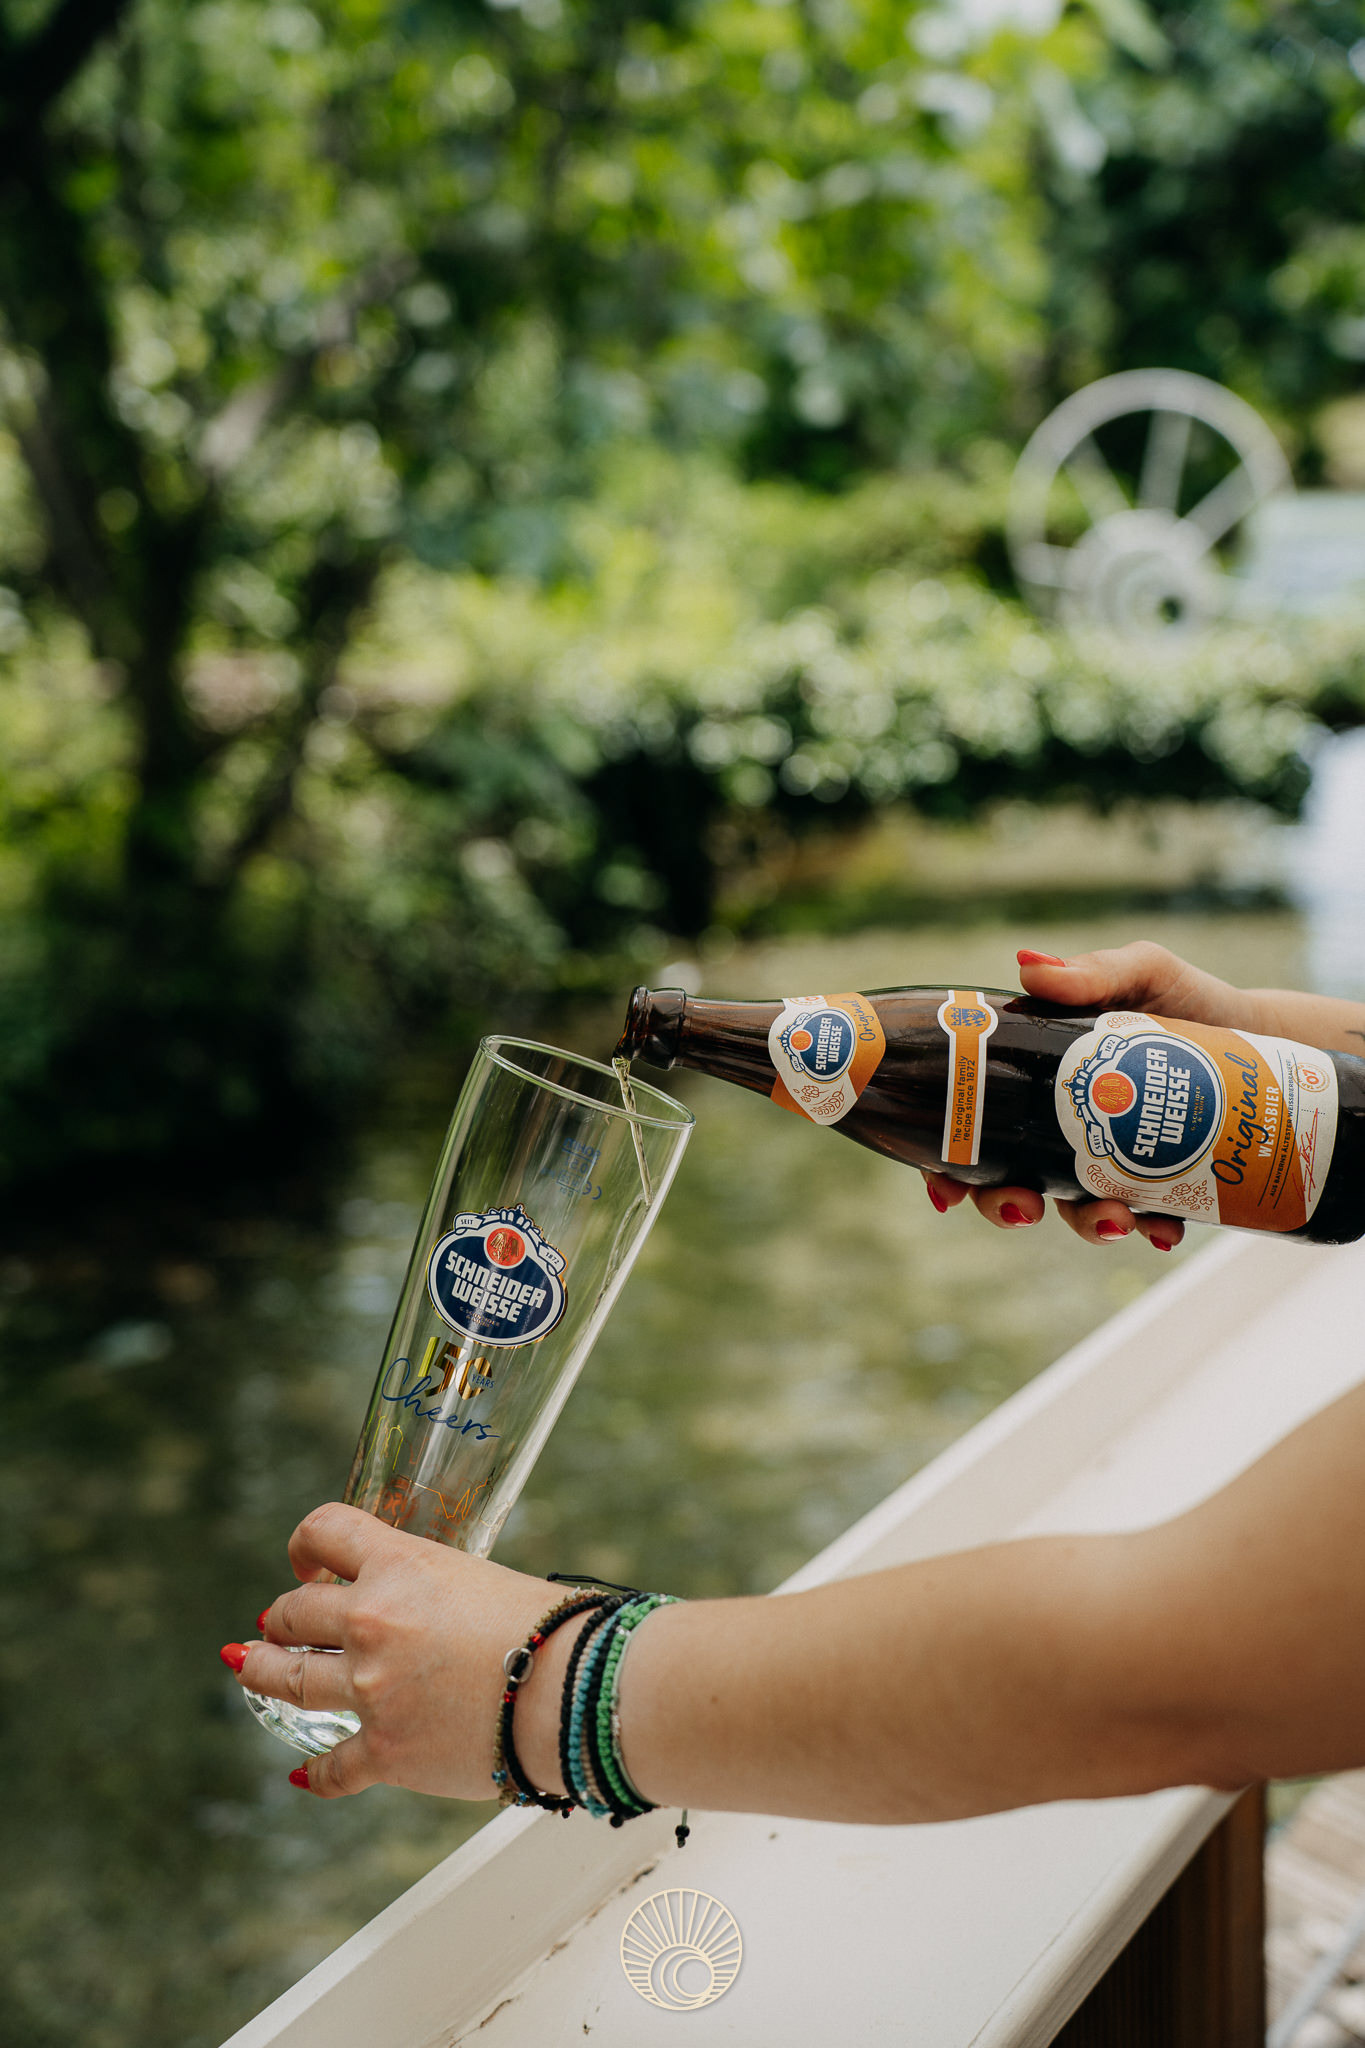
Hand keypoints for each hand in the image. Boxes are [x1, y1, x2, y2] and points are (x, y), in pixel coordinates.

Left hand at [221, 1502, 568, 1799]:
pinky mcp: (384, 1753)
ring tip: (251, 1671)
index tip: (306, 1561)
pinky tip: (303, 1775)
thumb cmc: (551, 1628)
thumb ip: (432, 1588)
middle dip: (283, 1618)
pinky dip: (315, 1775)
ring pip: (287, 1680)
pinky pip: (331, 1769)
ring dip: (263, 1674)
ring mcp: (371, 1691)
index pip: (324, 1530)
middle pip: (293, 1612)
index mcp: (399, 1566)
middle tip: (279, 1625)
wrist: (575, 1693)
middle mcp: (372, 1622)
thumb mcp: (480, 1578)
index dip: (306, 1544)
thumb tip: (420, 1606)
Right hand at [925, 941, 1260, 1251]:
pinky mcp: (1158, 1184)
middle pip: (1006, 1181)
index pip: (970, 1126)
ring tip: (1113, 1220)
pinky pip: (1142, 1219)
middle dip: (1004, 1206)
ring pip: (1073, 1210)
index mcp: (1034, 1078)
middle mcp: (1059, 1128)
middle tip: (1025, 1207)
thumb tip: (1028, 967)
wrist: (1260, 1037)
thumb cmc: (1186, 998)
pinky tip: (1163, 1231)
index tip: (945, 1188)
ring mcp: (1107, 1161)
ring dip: (1083, 1224)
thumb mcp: (1140, 971)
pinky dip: (1149, 1230)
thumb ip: (1090, 972)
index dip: (945, 1164)